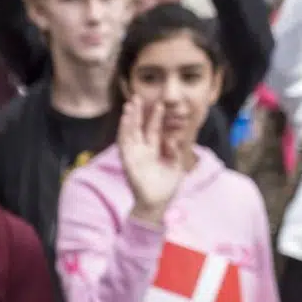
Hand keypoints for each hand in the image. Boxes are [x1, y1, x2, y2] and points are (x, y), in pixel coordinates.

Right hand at [119, 95, 189, 224]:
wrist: (157, 204)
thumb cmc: (166, 188)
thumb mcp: (176, 167)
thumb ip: (175, 152)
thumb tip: (172, 139)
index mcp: (153, 151)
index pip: (153, 130)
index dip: (155, 117)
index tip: (159, 104)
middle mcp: (141, 151)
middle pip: (138, 128)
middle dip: (138, 113)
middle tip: (138, 97)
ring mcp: (133, 155)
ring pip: (129, 133)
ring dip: (129, 119)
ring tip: (130, 104)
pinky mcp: (128, 161)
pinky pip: (124, 143)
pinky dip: (124, 131)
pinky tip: (125, 119)